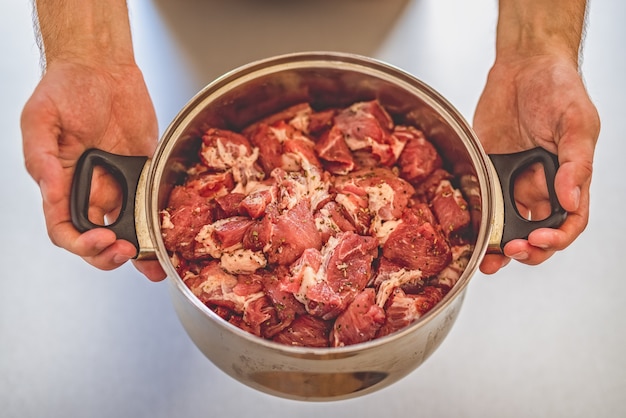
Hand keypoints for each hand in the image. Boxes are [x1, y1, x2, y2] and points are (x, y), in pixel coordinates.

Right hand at [21, 59, 165, 280]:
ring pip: (128, 228)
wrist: (101, 66)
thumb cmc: (64, 87)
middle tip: (127, 251)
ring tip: (155, 263)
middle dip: (110, 254)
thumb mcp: (40, 118)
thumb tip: (50, 188)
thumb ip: (41, 156)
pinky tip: (170, 237)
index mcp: (62, 183)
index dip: (81, 242)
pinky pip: (152, 203)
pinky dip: (161, 223)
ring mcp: (119, 183)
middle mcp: (91, 189)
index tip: (101, 238)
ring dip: (140, 250)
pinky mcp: (145, 172)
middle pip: (98, 238)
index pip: (65, 229)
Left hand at [473, 53, 599, 273]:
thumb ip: (576, 163)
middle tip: (510, 251)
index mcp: (568, 178)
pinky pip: (481, 202)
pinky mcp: (486, 172)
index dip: (557, 238)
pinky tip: (468, 231)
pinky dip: (476, 220)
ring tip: (486, 258)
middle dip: (526, 250)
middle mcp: (539, 185)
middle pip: (535, 233)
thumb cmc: (558, 88)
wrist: (523, 66)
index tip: (539, 240)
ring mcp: (511, 181)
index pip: (569, 222)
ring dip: (497, 246)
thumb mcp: (576, 122)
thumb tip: (570, 199)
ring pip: (506, 225)